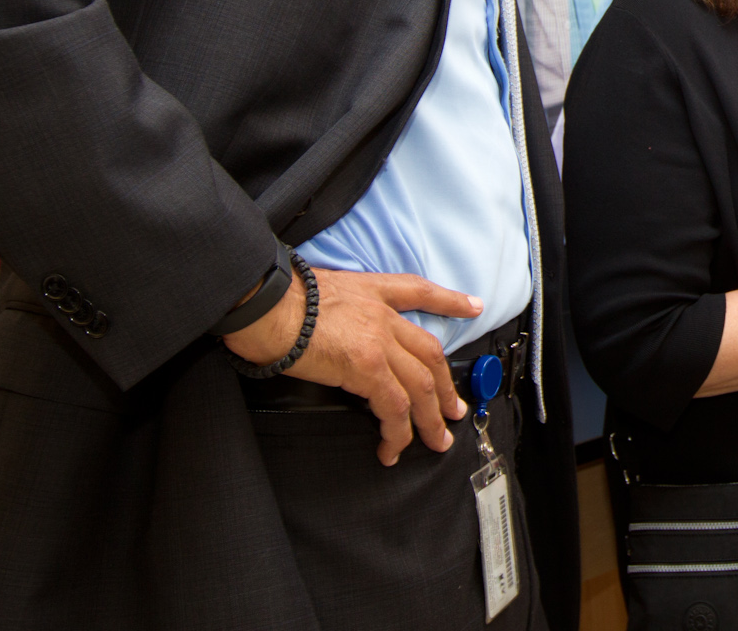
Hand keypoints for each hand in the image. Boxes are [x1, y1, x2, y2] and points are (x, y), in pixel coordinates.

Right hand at [224, 267, 482, 465]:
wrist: (264, 305)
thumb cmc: (276, 299)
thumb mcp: (318, 289)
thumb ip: (338, 308)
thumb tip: (331, 330)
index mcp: (372, 290)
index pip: (420, 291)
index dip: (449, 301)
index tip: (472, 308)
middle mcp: (383, 314)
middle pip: (429, 354)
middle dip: (446, 386)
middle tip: (453, 411)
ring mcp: (380, 341)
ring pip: (421, 385)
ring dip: (431, 418)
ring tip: (436, 441)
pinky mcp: (368, 367)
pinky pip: (394, 406)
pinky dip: (398, 431)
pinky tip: (392, 447)